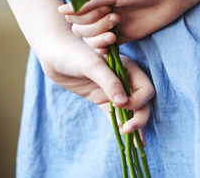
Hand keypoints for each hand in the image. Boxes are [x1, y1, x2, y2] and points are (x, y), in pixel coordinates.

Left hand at [36, 39, 154, 138]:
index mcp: (129, 68)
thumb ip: (109, 81)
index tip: (121, 106)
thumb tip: (123, 102)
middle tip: (128, 131)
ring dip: (135, 126)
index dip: (138, 101)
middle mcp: (126, 80)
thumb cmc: (74, 54)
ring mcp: (114, 92)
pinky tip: (127, 139)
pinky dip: (121, 126)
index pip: (145, 90)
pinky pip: (117, 116)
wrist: (54, 55)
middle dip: (140, 118)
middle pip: (143, 103)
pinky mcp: (103, 100)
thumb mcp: (92, 65)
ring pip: (132, 112)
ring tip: (136, 145)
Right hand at [60, 0, 196, 48]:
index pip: (74, 14)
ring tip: (117, 27)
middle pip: (79, 29)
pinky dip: (103, 49)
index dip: (84, 15)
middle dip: (94, 26)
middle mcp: (99, 11)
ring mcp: (110, 25)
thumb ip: (88, 2)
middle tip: (115, 16)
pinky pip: (104, 48)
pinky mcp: (123, 36)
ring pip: (90, 40)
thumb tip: (60, 11)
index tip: (104, 7)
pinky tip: (109, 46)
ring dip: (99, 37)